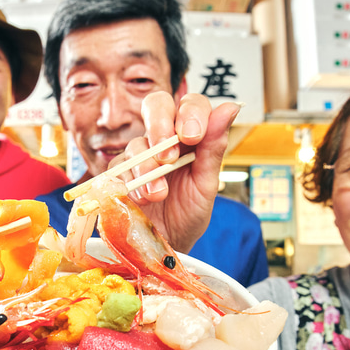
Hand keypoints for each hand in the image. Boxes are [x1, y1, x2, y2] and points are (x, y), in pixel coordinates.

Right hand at [115, 92, 239, 252]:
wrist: (167, 245)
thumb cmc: (188, 213)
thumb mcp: (207, 184)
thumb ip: (214, 147)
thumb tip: (230, 107)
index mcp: (190, 135)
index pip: (189, 104)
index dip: (190, 112)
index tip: (193, 135)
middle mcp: (164, 138)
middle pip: (156, 105)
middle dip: (160, 124)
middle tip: (168, 155)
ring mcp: (140, 154)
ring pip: (137, 142)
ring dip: (148, 167)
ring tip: (159, 194)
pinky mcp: (120, 173)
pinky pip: (118, 167)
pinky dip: (130, 182)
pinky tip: (143, 198)